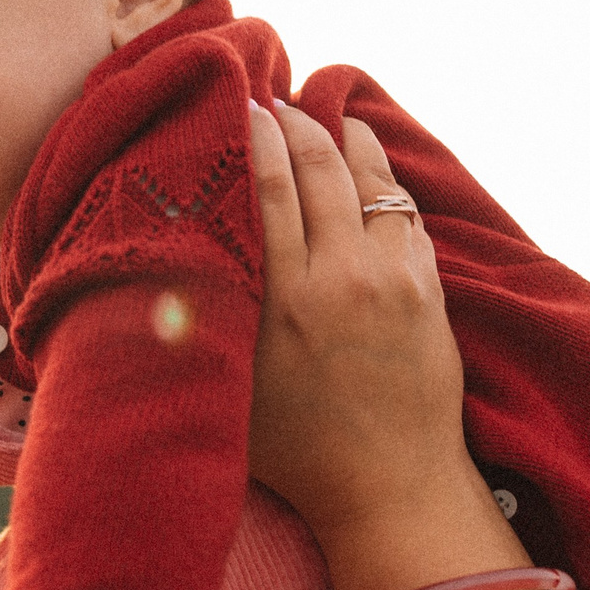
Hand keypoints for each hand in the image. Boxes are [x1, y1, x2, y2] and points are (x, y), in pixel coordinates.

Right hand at [243, 102, 492, 589]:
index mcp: (285, 303)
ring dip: (346, 140)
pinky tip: (367, 165)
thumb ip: (208, 320)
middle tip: (275, 101)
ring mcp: (393, 281)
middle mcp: (342, 280)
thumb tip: (161, 262)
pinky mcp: (428, 289)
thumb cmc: (295, 451)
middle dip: (297, 125)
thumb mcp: (232, 387)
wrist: (390, 489)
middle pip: (320, 171)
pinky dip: (384, 181)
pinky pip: (406, 213)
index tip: (241, 106)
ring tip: (325, 113)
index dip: (255, 139)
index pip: (269, 191)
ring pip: (371, 182)